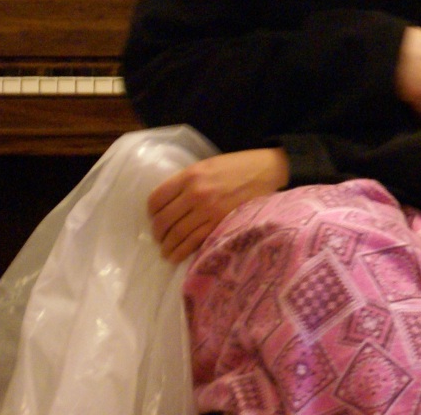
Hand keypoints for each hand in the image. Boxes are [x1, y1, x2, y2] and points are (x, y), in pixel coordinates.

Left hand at [146, 147, 287, 261]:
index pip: (156, 199)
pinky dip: (181, 252)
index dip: (151, 213)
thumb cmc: (240, 167)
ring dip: (167, 247)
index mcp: (190, 175)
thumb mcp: (209, 165)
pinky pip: (193, 242)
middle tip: (160, 238)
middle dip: (158, 233)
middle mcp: (195, 193)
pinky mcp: (220, 223)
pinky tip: (177, 255)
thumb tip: (170, 203)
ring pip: (175, 235)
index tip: (155, 218)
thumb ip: (188, 181)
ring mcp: (208, 210)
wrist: (269, 171)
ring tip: (166, 251)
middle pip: (163, 220)